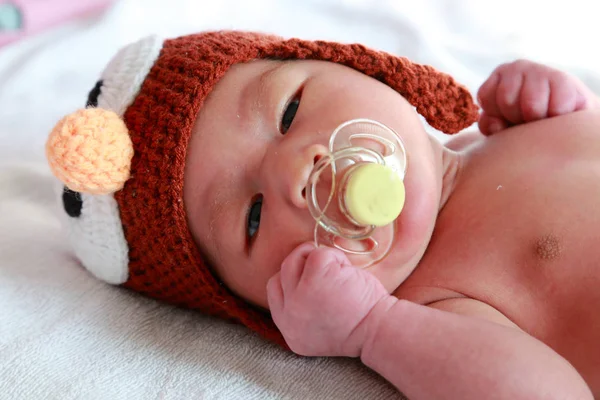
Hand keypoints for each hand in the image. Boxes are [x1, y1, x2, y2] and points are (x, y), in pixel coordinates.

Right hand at [267, 243, 389, 356]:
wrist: (379, 332)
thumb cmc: (360, 326)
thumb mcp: (320, 328)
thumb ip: (303, 310)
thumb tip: (301, 279)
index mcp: (289, 330)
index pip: (274, 291)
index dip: (290, 278)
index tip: (307, 275)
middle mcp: (288, 315)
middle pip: (282, 271)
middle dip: (302, 262)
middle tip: (323, 264)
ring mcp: (299, 296)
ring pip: (297, 258)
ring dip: (318, 257)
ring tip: (340, 271)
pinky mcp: (315, 278)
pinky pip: (318, 254)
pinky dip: (336, 257)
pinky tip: (349, 272)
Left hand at [477, 59, 598, 134]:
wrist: (563, 121)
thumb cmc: (523, 123)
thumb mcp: (500, 126)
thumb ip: (490, 125)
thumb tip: (497, 125)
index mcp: (497, 77)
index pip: (486, 96)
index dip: (496, 114)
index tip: (507, 118)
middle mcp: (516, 67)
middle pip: (506, 100)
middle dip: (516, 118)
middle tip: (526, 119)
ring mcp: (540, 70)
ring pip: (531, 105)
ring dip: (537, 120)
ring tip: (541, 118)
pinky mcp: (563, 79)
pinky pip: (555, 107)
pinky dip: (556, 117)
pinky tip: (557, 114)